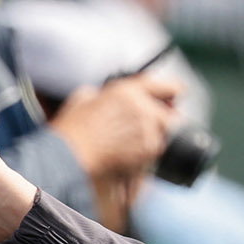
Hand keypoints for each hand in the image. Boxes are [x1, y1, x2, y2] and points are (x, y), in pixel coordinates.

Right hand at [49, 73, 179, 181]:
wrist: (70, 156)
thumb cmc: (71, 129)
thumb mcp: (83, 97)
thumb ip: (104, 92)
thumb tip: (108, 95)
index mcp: (129, 91)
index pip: (170, 87)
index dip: (172, 93)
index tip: (173, 98)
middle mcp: (144, 108)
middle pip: (172, 114)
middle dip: (162, 119)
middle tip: (146, 126)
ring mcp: (149, 131)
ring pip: (166, 134)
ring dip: (155, 136)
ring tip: (132, 143)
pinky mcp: (149, 151)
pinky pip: (157, 149)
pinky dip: (147, 152)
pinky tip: (128, 153)